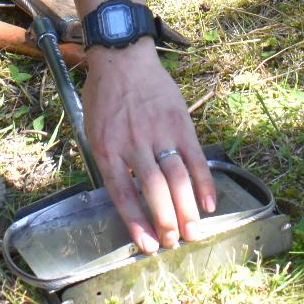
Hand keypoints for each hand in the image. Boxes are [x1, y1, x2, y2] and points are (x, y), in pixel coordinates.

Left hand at [79, 43, 216, 252]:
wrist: (123, 58)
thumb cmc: (105, 95)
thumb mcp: (94, 129)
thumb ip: (109, 160)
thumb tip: (125, 195)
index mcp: (107, 148)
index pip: (122, 193)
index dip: (136, 222)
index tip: (147, 246)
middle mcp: (133, 143)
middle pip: (153, 189)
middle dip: (165, 220)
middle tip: (174, 242)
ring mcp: (158, 132)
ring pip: (176, 177)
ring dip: (186, 208)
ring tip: (193, 231)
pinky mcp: (179, 122)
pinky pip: (194, 157)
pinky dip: (204, 182)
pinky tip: (209, 203)